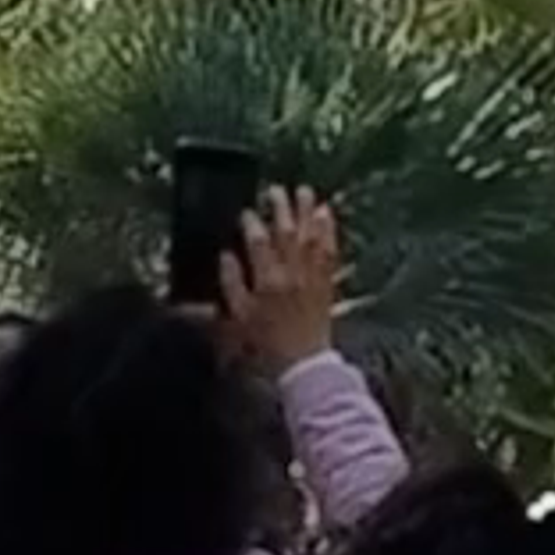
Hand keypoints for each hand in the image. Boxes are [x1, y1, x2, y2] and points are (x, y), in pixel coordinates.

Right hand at [217, 189, 344, 379]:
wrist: (303, 364)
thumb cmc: (266, 345)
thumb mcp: (238, 318)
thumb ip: (231, 285)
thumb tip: (226, 257)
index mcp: (266, 282)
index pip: (258, 243)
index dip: (252, 224)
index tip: (246, 212)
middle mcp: (291, 275)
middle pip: (286, 233)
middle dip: (280, 208)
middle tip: (275, 190)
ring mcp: (312, 277)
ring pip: (309, 236)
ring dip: (306, 212)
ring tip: (304, 192)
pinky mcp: (326, 282)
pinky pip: (329, 251)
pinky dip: (328, 230)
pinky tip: (327, 215)